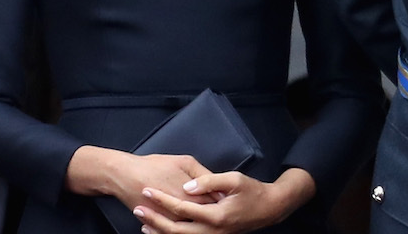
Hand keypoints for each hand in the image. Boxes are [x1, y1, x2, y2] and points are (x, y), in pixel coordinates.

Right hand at [65, 146, 212, 221]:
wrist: (126, 176)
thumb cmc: (153, 166)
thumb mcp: (183, 161)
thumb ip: (202, 175)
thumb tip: (216, 185)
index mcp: (192, 196)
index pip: (214, 203)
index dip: (221, 201)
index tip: (226, 199)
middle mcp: (183, 212)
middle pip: (204, 217)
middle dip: (213, 212)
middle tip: (220, 206)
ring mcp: (172, 220)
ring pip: (191, 226)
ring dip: (199, 221)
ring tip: (205, 214)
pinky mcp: (161, 223)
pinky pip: (176, 230)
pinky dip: (183, 226)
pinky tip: (187, 221)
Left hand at [134, 167, 315, 233]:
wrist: (269, 209)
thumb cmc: (252, 191)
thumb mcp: (234, 180)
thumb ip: (209, 181)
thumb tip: (187, 187)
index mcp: (216, 216)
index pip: (182, 208)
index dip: (163, 199)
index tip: (147, 190)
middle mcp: (213, 231)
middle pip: (176, 230)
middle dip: (155, 220)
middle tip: (137, 208)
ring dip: (161, 231)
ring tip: (143, 222)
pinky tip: (161, 229)